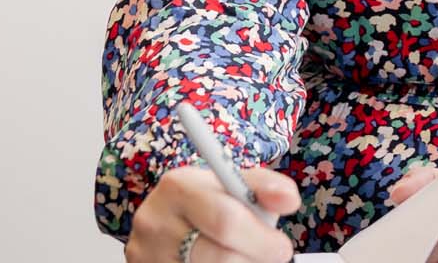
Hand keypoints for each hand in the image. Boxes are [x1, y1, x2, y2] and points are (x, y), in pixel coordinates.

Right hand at [127, 165, 300, 262]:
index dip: (261, 239)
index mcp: (178, 187)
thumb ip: (264, 186)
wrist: (164, 223)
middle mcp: (156, 222)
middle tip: (273, 255)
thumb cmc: (205, 203)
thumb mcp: (230, 183)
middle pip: (221, 256)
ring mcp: (148, 255)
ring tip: (245, 256)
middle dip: (256, 257)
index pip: (226, 220)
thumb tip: (288, 200)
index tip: (281, 246)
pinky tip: (223, 262)